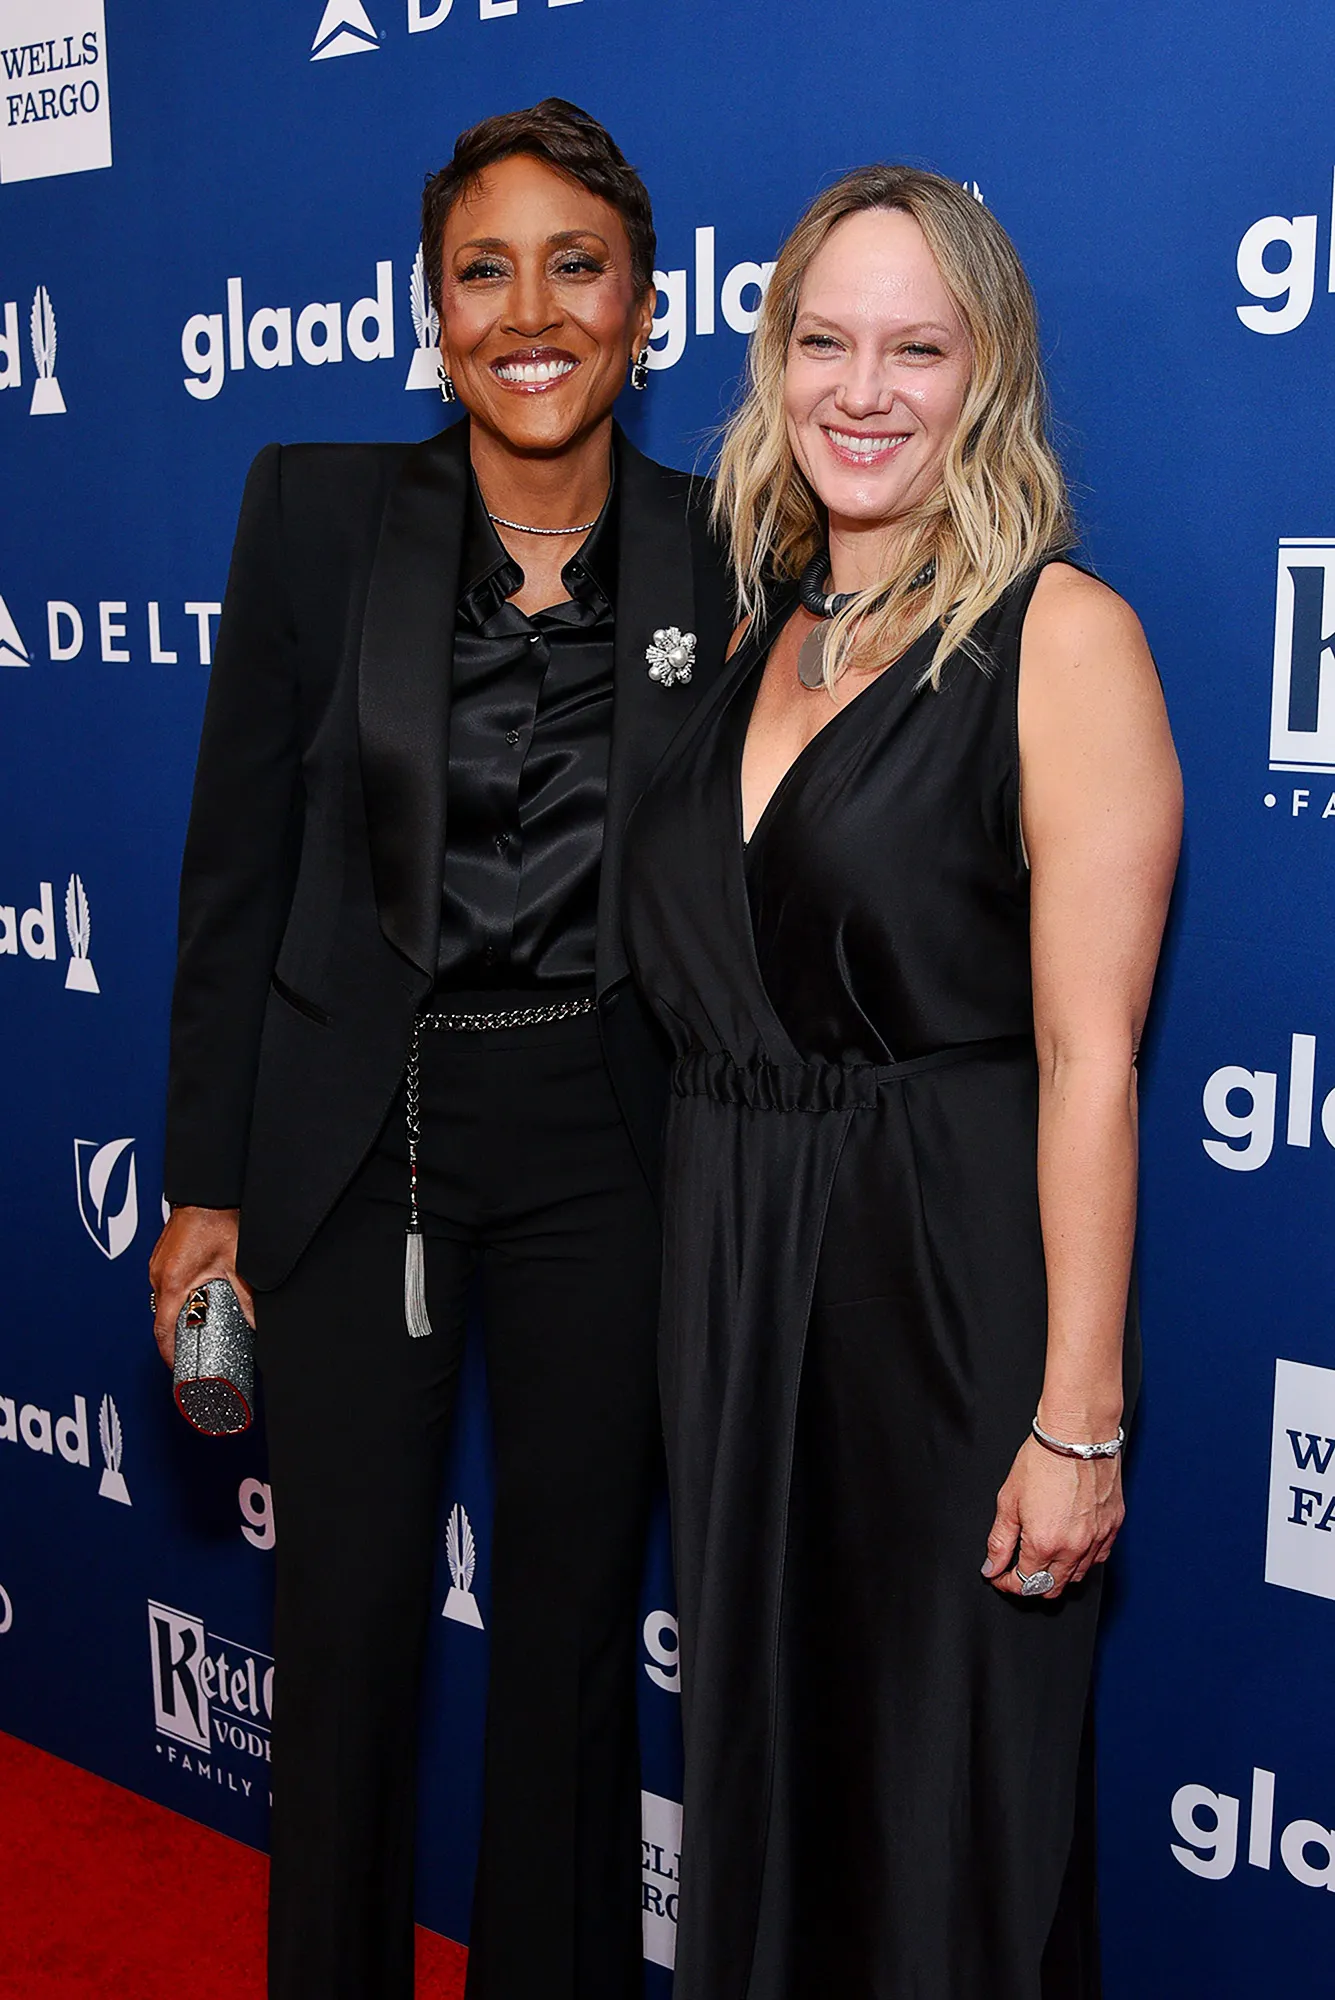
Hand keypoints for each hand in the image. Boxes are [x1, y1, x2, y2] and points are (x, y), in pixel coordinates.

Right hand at [148, 1206, 254, 1367]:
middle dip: (176, 1337)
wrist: (207, 1192)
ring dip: (177, 1315)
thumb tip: (255, 1322)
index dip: (170, 1355)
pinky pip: (165, 1285)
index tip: (179, 1368)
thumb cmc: (216, 1219)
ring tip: (197, 1326)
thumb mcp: (236, 1263)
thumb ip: (247, 1297)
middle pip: (162, 1318)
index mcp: (172, 1282)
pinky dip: (177, 1296)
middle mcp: (159, 1275)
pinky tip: (195, 1297)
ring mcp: (158, 1264)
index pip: (163, 1331)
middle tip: (193, 1351)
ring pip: (163, 1301)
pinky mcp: (162, 1256)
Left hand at [982, 1435, 1123, 1600]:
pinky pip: (1099, 1558)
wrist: (1077, 1435)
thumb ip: (1000, 1540)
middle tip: (1018, 1569)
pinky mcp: (1113, 1527)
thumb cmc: (1043, 1460)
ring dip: (1056, 1574)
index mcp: (1045, 1543)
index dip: (1007, 1583)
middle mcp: (1074, 1548)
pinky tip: (1070, 1546)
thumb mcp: (1008, 1500)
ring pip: (1077, 1577)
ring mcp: (1097, 1539)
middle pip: (1051, 1587)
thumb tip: (992, 1566)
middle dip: (1031, 1584)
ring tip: (1042, 1556)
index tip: (1000, 1575)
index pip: (1025, 1583)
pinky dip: (1082, 1560)